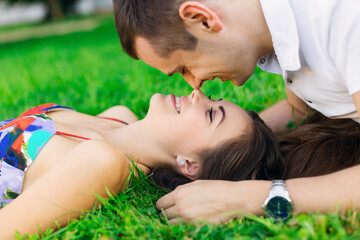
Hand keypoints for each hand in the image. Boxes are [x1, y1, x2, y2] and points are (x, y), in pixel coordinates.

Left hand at [156, 180, 270, 223]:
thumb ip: (181, 191)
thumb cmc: (216, 188)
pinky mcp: (196, 227)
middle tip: (175, 212)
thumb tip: (173, 197)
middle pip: (163, 215)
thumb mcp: (196, 184)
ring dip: (174, 221)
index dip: (163, 205)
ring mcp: (188, 219)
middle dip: (167, 213)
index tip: (166, 206)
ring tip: (184, 217)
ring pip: (171, 224)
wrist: (233, 199)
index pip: (160, 204)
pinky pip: (182, 229)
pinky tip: (190, 221)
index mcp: (179, 194)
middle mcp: (180, 207)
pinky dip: (183, 226)